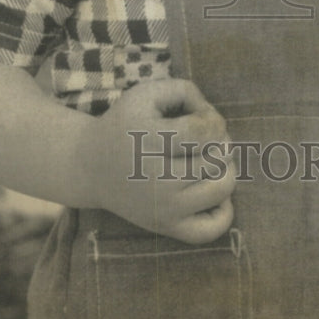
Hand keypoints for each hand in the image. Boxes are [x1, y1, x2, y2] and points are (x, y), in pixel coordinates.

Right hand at [88, 78, 236, 244]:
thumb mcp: (147, 93)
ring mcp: (163, 208)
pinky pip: (211, 229)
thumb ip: (185, 90)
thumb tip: (215, 118)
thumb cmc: (126, 124)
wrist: (91, 168)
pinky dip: (224, 210)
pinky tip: (210, 189)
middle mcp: (157, 179)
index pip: (205, 130)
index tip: (201, 118)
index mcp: (150, 141)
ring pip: (222, 189)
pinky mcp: (166, 227)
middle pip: (218, 158)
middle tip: (205, 138)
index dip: (214, 119)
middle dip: (221, 141)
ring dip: (226, 168)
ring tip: (210, 160)